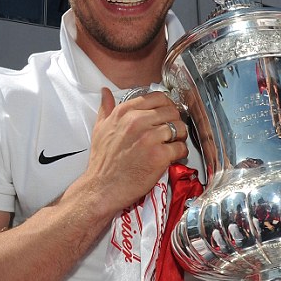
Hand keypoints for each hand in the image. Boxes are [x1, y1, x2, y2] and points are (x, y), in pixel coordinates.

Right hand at [84, 88, 188, 213]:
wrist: (101, 188)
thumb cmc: (102, 161)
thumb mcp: (100, 128)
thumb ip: (106, 108)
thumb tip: (105, 92)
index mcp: (125, 112)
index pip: (158, 97)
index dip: (167, 106)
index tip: (167, 115)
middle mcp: (137, 121)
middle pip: (171, 111)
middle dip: (175, 121)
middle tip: (172, 132)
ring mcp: (149, 138)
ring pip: (179, 128)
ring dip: (180, 137)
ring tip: (173, 144)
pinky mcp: (159, 155)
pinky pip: (180, 148)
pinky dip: (180, 153)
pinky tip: (173, 157)